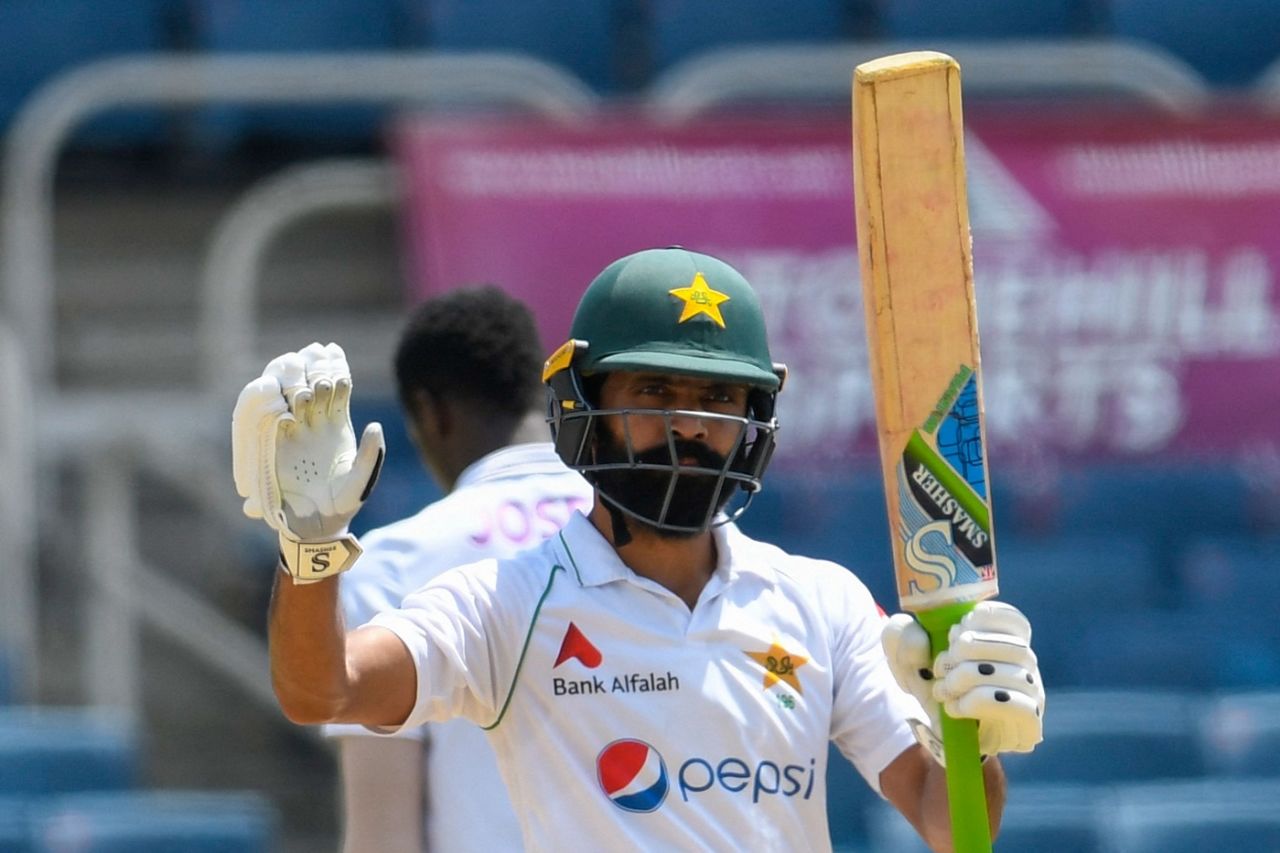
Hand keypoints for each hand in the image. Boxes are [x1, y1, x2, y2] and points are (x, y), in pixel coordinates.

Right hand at [232, 342, 384, 579]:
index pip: (338, 382)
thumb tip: (376, 426)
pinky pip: (270, 410)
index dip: (335, 365)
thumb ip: (369, 456)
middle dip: (314, 366)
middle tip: (317, 370)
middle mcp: (315, 421)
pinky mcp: (274, 440)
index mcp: (338, 424)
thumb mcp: (360, 482)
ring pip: (290, 388)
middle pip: (312, 378)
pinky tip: (284, 396)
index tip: (333, 356)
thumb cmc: (342, 506)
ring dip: (295, 378)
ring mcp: (293, 429)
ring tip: (303, 383)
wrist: (315, 526)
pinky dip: (273, 397)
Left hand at [882, 601, 1043, 760]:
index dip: (988, 620)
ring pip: (1013, 675)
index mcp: (1001, 640)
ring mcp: (1032, 695)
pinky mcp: (1029, 725)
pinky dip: (977, 703)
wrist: (938, 735)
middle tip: (940, 666)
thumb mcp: (905, 656)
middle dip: (969, 649)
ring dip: (967, 678)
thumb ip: (902, 635)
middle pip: (1015, 646)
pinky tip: (955, 708)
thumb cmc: (931, 687)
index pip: (1015, 622)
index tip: (954, 631)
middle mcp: (1024, 666)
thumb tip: (920, 638)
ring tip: (942, 690)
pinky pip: (1014, 706)